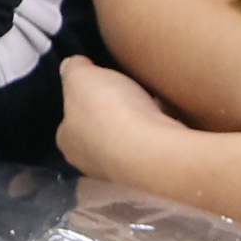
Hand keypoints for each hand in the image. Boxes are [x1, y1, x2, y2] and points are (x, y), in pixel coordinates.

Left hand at [54, 56, 192, 184]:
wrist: (153, 148)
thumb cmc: (107, 111)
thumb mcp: (81, 76)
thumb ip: (73, 69)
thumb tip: (71, 66)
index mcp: (68, 142)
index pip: (69, 122)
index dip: (81, 103)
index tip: (97, 90)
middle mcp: (91, 164)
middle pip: (100, 134)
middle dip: (113, 116)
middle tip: (128, 95)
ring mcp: (124, 174)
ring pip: (129, 143)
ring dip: (139, 126)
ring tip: (154, 104)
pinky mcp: (154, 174)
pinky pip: (155, 149)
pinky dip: (161, 135)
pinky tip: (171, 119)